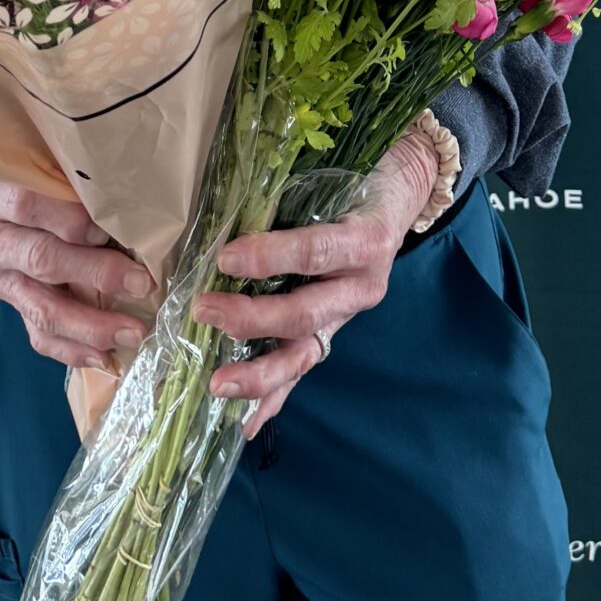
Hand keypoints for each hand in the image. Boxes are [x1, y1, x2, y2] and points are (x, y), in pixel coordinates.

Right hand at [0, 166, 152, 370]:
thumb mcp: (5, 151)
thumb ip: (47, 163)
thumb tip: (111, 173)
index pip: (27, 204)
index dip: (70, 217)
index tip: (111, 225)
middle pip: (42, 259)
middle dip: (96, 274)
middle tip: (141, 282)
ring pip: (41, 307)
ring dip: (89, 324)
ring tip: (132, 332)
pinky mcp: (2, 297)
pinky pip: (33, 329)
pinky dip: (68, 348)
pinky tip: (101, 357)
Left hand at [190, 127, 441, 438]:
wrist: (397, 198)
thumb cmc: (356, 179)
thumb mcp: (333, 176)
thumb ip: (289, 192)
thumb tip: (228, 200)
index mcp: (365, 241)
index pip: (316, 252)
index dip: (273, 256)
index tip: (226, 256)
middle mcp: (360, 288)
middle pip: (305, 314)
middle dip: (251, 319)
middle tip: (203, 311)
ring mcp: (345, 318)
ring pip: (303, 356)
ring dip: (258, 374)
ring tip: (216, 384)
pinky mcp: (331, 336)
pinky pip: (300, 373)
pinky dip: (272, 400)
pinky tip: (242, 425)